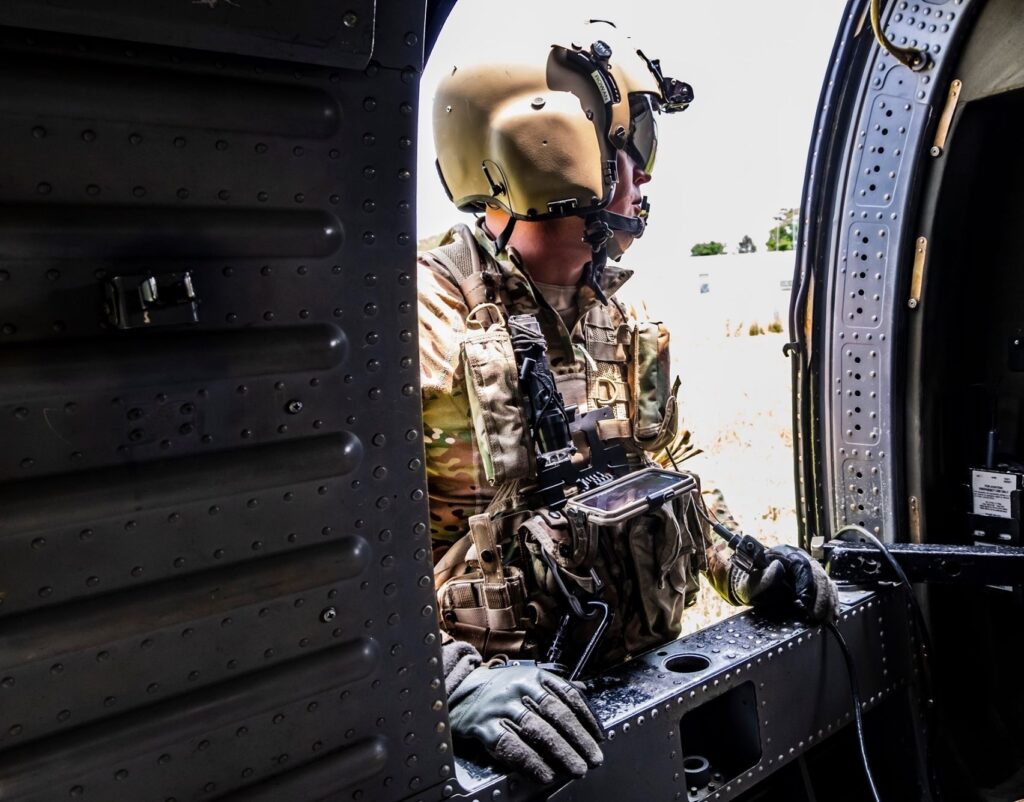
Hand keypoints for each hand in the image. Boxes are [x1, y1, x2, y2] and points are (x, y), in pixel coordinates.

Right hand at [447, 659, 604, 783]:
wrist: (458, 690)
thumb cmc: (500, 689)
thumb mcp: (526, 678)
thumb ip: (553, 686)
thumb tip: (585, 693)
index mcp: (534, 676)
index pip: (568, 696)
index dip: (587, 718)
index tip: (600, 738)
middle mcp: (519, 688)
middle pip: (556, 714)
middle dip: (579, 739)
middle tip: (594, 759)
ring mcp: (502, 707)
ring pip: (537, 730)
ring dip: (561, 752)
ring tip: (577, 768)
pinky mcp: (484, 726)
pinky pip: (511, 746)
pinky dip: (531, 762)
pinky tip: (545, 774)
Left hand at [732, 545, 838, 621]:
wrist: (751, 585)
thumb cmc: (750, 583)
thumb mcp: (751, 582)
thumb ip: (762, 577)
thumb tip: (778, 568)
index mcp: (784, 554)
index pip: (802, 567)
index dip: (807, 584)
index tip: (806, 602)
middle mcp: (800, 558)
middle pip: (818, 575)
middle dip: (821, 597)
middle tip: (818, 616)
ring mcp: (808, 569)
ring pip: (826, 582)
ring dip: (829, 601)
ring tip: (827, 619)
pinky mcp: (813, 580)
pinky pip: (828, 588)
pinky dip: (832, 601)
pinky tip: (833, 614)